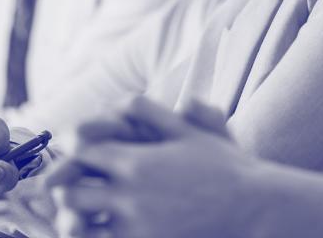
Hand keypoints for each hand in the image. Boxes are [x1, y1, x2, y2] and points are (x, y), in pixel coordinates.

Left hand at [45, 96, 257, 237]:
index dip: (72, 148)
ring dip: (76, 220)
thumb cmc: (224, 167)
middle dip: (67, 187)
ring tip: (83, 215)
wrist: (255, 209)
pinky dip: (97, 237)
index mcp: (135, 162)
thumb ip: (150, 111)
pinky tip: (104, 230)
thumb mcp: (188, 131)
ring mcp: (136, 228)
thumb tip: (120, 98)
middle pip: (69, 192)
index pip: (78, 150)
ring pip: (78, 227)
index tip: (79, 151)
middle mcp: (129, 196)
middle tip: (76, 185)